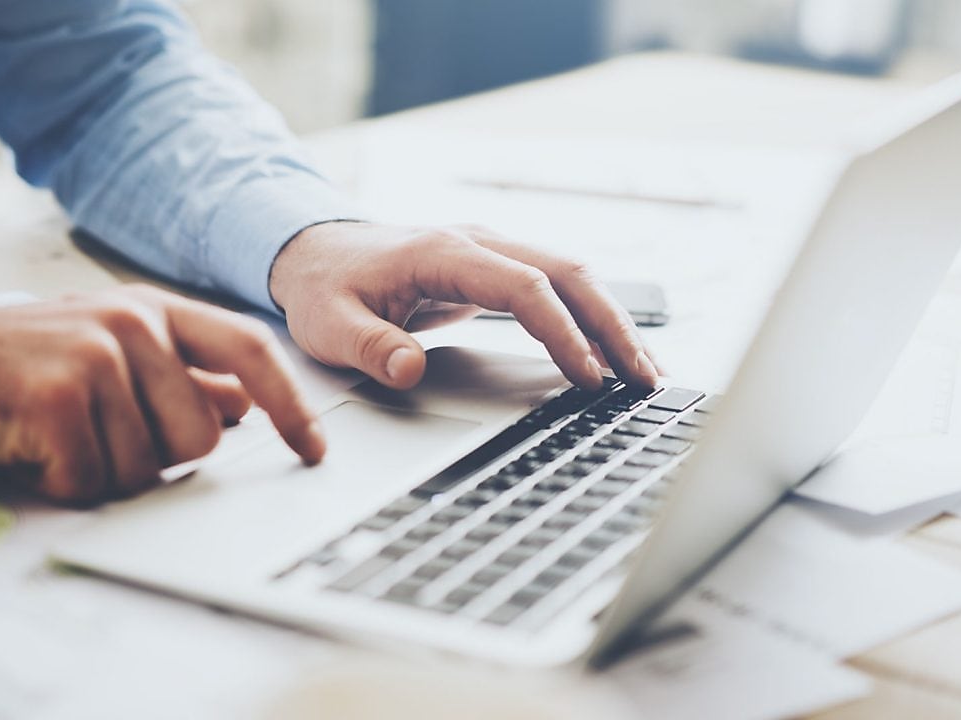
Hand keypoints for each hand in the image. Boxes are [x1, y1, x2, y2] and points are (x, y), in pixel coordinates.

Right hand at [0, 285, 324, 502]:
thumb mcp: (105, 350)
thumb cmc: (13, 365)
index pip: (249, 352)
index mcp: (153, 310)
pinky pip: (94, 481)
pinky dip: (62, 484)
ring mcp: (97, 354)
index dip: (291, 404)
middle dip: (155, 457)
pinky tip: (30, 450)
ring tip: (55, 438)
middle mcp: (133, 322)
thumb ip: (176, 373)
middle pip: (201, 435)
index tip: (313, 449)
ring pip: (148, 467)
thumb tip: (241, 404)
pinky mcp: (59, 396)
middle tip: (97, 437)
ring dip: (102, 473)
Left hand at [269, 222, 659, 390]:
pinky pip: (555, 287)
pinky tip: (609, 351)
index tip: (587, 376)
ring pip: (571, 276)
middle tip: (645, 378)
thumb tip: (409, 369)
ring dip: (611, 320)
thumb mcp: (330, 325)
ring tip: (646, 371)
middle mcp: (478, 242)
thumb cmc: (325, 287)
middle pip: (567, 273)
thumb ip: (370, 347)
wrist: (315, 250)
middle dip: (613, 325)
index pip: (523, 287)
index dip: (560, 332)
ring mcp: (491, 251)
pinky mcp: (494, 268)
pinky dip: (589, 317)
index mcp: (444, 252)